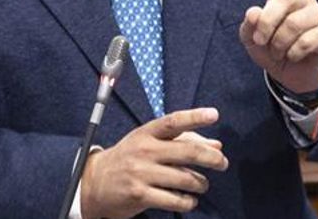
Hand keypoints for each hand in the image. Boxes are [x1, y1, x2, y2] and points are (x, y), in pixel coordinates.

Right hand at [80, 107, 227, 218]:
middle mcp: (144, 150)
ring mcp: (141, 173)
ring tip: (202, 184)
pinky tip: (188, 199)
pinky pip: (175, 200)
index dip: (195, 117)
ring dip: (201, 184)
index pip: (173, 121)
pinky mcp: (140, 195)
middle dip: (212, 158)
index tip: (214, 114)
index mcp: (147, 133)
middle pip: (187, 151)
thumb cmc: (129, 159)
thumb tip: (216, 145)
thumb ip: (183, 141)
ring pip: (185, 179)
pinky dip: (188, 201)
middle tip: (223, 163)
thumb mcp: (149, 144)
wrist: (94, 182)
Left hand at [239, 0, 317, 93]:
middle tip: (261, 42)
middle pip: (282, 0)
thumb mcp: (251, 38)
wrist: (291, 75)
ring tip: (280, 52)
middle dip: (267, 24)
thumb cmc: (270, 50)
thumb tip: (255, 12)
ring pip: (293, 25)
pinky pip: (306, 41)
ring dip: (279, 44)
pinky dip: (292, 54)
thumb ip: (249, 25)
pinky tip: (294, 56)